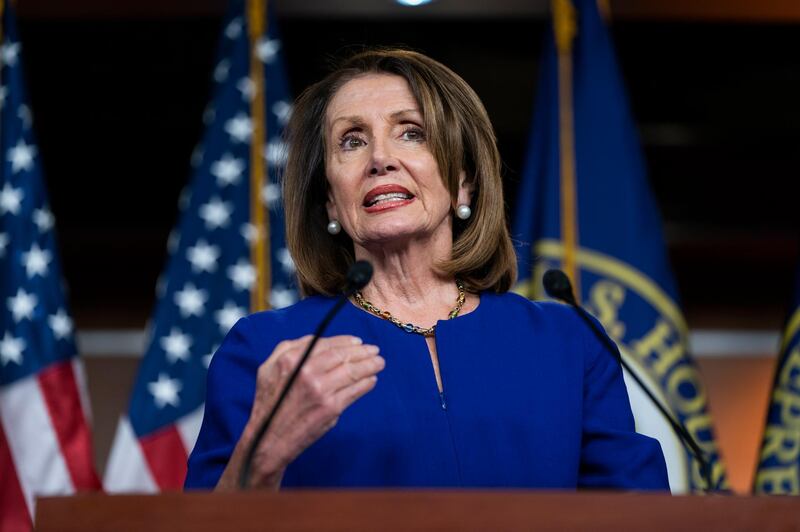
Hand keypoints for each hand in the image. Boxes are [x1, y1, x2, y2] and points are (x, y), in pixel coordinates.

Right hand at [216, 335, 383, 489]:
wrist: (268, 438)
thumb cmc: (268, 403)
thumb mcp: (268, 368)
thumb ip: (289, 349)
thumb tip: (318, 341)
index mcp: (292, 359)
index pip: (327, 344)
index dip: (346, 341)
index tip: (358, 342)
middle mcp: (307, 371)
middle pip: (343, 355)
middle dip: (362, 351)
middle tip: (375, 350)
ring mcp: (321, 390)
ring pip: (352, 371)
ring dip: (370, 365)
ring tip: (379, 363)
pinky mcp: (331, 408)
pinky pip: (354, 391)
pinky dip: (366, 383)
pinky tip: (372, 380)